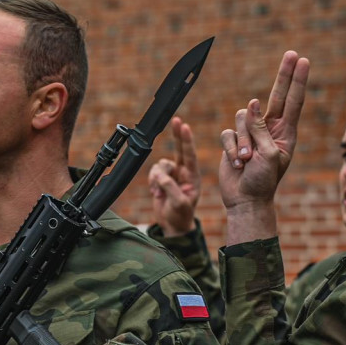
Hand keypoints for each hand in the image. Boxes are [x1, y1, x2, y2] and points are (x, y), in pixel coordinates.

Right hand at [149, 117, 200, 236]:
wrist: (173, 225)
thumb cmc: (181, 215)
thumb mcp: (178, 203)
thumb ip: (170, 187)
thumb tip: (160, 175)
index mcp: (193, 176)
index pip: (190, 155)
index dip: (186, 140)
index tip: (184, 126)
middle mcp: (183, 172)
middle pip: (179, 149)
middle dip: (177, 135)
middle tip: (176, 119)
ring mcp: (172, 175)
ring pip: (161, 165)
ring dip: (157, 178)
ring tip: (159, 192)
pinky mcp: (162, 179)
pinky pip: (153, 172)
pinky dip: (152, 182)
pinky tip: (156, 193)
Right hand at [218, 51, 309, 210]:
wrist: (245, 200)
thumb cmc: (263, 181)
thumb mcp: (269, 155)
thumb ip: (261, 128)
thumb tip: (253, 103)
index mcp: (286, 133)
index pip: (293, 101)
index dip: (297, 80)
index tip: (302, 60)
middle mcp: (269, 129)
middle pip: (275, 96)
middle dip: (283, 75)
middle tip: (291, 54)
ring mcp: (250, 134)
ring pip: (242, 118)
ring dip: (243, 141)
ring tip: (247, 161)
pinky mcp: (233, 141)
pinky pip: (228, 134)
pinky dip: (231, 149)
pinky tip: (237, 164)